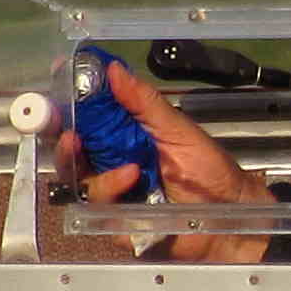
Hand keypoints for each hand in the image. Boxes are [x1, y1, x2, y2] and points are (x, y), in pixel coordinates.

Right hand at [61, 58, 270, 265]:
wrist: (230, 213)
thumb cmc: (209, 170)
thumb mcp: (178, 129)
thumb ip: (144, 102)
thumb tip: (114, 69)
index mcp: (124, 137)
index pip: (88, 117)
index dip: (70, 100)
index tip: (60, 77)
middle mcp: (112, 163)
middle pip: (71, 150)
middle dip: (60, 137)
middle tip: (65, 128)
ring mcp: (113, 193)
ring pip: (77, 178)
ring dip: (81, 162)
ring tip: (106, 155)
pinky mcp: (116, 221)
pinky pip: (98, 206)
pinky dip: (110, 188)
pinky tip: (131, 177)